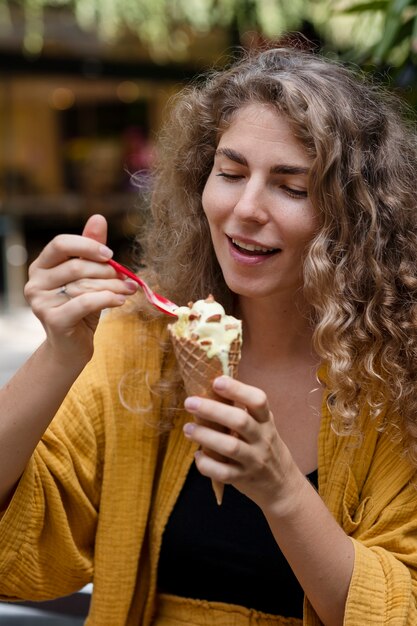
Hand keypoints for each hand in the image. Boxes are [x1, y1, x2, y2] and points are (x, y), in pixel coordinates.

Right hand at [24, 214, 137, 364]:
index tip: (110, 255)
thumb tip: (98, 218)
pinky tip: (121, 301)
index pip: (60, 244)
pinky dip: (107, 299)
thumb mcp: (87, 277)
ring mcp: (40, 302)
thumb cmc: (81, 309)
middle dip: (107, 271)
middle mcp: (35, 282)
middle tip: (126, 278)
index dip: (87, 245)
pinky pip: (85, 302)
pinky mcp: (53, 320)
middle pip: (76, 266)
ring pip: (84, 285)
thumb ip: (91, 249)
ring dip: (113, 286)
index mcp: (41, 267)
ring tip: (129, 289)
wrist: (71, 347)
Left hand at [183, 375, 298, 510]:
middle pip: (240, 421)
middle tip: (190, 402)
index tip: (216, 381)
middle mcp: (262, 439)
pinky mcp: (243, 479)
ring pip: (230, 447)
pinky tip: (198, 455)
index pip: (258, 400)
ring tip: (188, 429)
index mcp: (265, 421)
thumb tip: (209, 389)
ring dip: (205, 436)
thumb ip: (243, 410)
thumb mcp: (262, 425)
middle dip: (212, 410)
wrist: (281, 484)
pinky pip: (223, 473)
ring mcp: (254, 460)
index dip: (238, 389)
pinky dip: (206, 464)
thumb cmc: (264, 446)